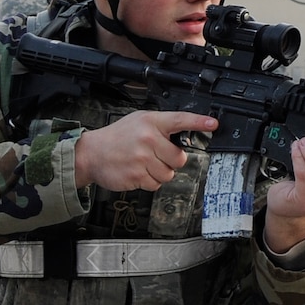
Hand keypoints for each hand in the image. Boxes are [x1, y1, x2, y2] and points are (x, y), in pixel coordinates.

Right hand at [73, 111, 217, 191]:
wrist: (91, 153)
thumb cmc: (116, 138)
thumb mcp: (138, 122)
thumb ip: (160, 127)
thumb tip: (182, 138)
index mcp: (150, 122)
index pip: (179, 120)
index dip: (198, 122)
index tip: (213, 124)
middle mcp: (148, 139)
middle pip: (178, 158)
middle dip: (171, 161)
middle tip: (157, 157)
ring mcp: (142, 158)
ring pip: (168, 174)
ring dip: (159, 173)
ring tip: (144, 164)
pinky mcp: (136, 175)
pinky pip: (155, 184)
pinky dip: (149, 182)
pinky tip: (138, 172)